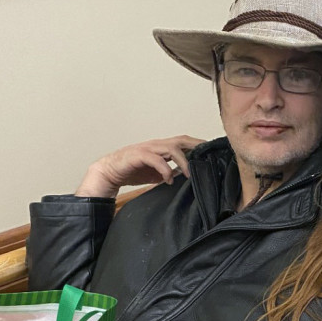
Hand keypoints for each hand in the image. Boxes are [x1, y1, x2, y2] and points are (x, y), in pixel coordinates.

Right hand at [75, 135, 205, 197]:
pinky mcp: (138, 156)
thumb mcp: (156, 174)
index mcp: (162, 148)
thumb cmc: (132, 170)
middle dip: (196, 146)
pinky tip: (169, 180)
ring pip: (171, 148)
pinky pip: (155, 159)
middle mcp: (156, 145)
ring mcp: (147, 149)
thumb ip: (170, 172)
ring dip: (183, 161)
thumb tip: (185, 177)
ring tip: (189, 174)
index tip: (212, 153)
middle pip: (181, 140)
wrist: (110, 172)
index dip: (198, 146)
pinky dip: (165, 169)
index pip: (184, 143)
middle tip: (209, 156)